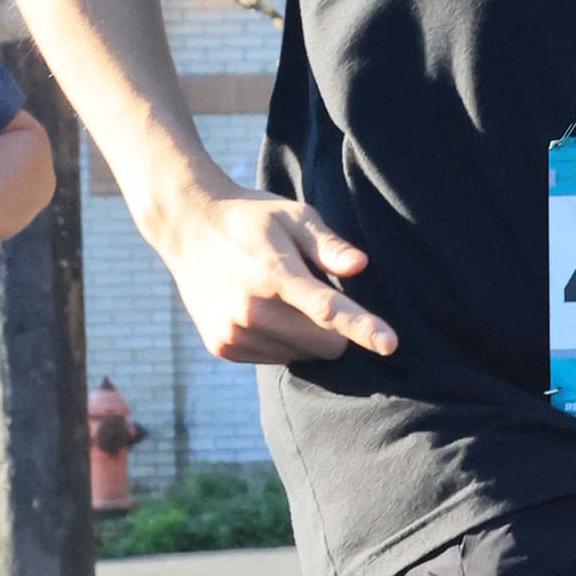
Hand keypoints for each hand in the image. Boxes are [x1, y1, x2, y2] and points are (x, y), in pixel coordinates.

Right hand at [160, 184, 396, 368]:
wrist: (185, 224)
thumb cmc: (252, 218)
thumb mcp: (294, 216)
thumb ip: (328, 245)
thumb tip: (361, 265)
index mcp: (273, 273)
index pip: (327, 307)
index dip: (363, 327)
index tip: (390, 344)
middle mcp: (251, 310)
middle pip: (324, 344)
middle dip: (334, 328)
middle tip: (311, 289)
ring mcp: (234, 333)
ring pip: (301, 356)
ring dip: (304, 334)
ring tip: (278, 295)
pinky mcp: (224, 348)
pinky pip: (276, 358)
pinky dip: (280, 340)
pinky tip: (260, 308)